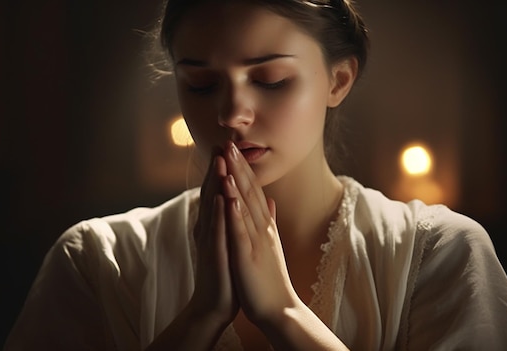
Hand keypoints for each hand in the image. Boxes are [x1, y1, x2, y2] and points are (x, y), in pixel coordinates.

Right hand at [189, 148, 238, 324]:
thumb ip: (232, 220)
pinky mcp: (213, 255)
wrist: (216, 304)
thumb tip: (236, 202)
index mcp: (215, 225)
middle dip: (217, 167)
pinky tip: (219, 196)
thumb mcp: (230, 241)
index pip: (219, 191)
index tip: (229, 147)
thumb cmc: (225, 273)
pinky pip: (216, 230)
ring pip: (212, 206)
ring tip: (219, 159)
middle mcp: (209, 228)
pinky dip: (218, 212)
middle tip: (221, 142)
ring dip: (215, 183)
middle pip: (212, 192)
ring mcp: (210, 241)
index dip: (224, 169)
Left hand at [221, 141, 299, 324]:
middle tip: (229, 142)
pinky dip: (235, 208)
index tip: (234, 149)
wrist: (280, 309)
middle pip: (250, 192)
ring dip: (237, 179)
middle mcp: (262, 228)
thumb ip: (270, 222)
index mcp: (264, 227)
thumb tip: (272, 202)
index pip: (254, 192)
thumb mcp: (270, 245)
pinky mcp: (249, 255)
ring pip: (246, 204)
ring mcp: (256, 240)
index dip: (244, 170)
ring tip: (227, 157)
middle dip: (239, 166)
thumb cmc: (271, 279)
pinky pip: (241, 228)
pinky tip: (228, 192)